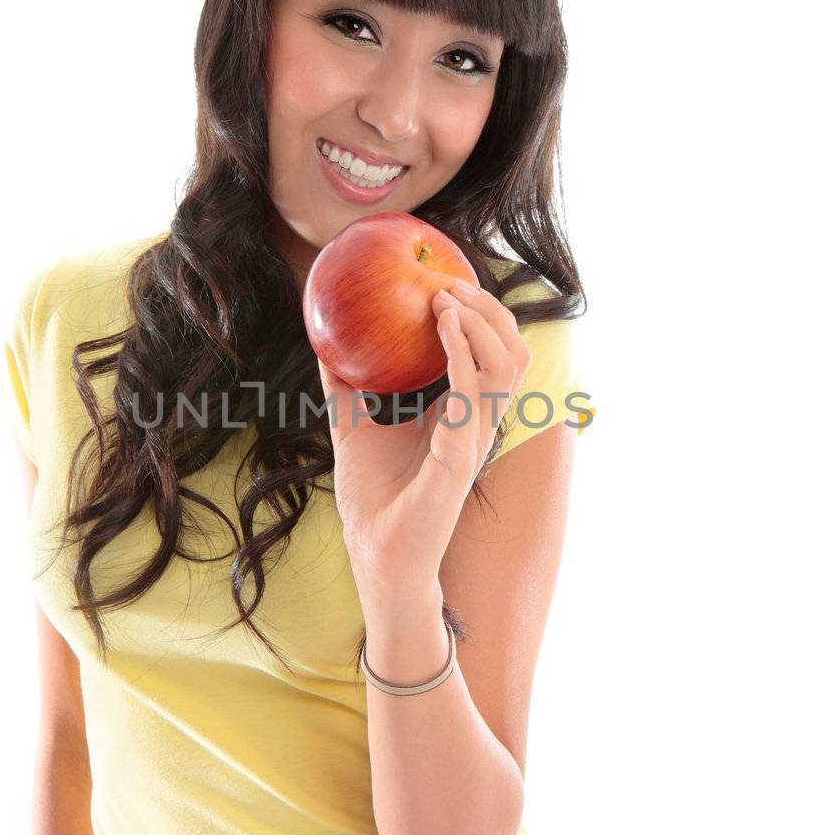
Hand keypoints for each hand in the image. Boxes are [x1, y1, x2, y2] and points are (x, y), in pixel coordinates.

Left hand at [315, 279, 530, 585]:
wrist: (377, 556)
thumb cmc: (373, 500)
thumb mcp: (354, 430)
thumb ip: (347, 390)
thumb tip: (323, 347)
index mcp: (461, 416)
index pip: (490, 354)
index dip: (481, 314)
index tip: (447, 277)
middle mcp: (477, 424)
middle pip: (512, 351)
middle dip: (490, 309)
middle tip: (448, 281)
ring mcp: (475, 440)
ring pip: (506, 365)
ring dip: (482, 323)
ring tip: (446, 297)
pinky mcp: (462, 458)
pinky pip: (473, 394)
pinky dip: (462, 353)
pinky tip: (441, 325)